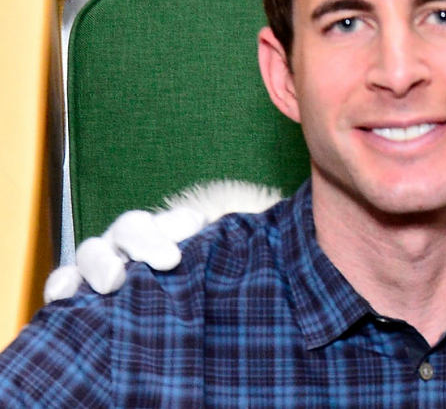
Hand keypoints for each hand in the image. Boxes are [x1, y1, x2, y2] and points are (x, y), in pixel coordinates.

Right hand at [44, 180, 282, 302]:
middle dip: (143, 238)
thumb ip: (241, 244)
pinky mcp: (80, 295)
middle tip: (165, 260)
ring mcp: (104, 267)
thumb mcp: (228, 262)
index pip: (167, 221)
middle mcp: (133, 246)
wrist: (196, 323)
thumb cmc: (208, 283)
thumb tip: (287, 218)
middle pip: (129, 228)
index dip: (176, 223)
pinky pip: (63, 285)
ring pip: (92, 252)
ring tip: (115, 281)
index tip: (196, 227)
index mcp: (168, 234)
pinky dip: (62, 286)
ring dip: (102, 263)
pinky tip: (67, 295)